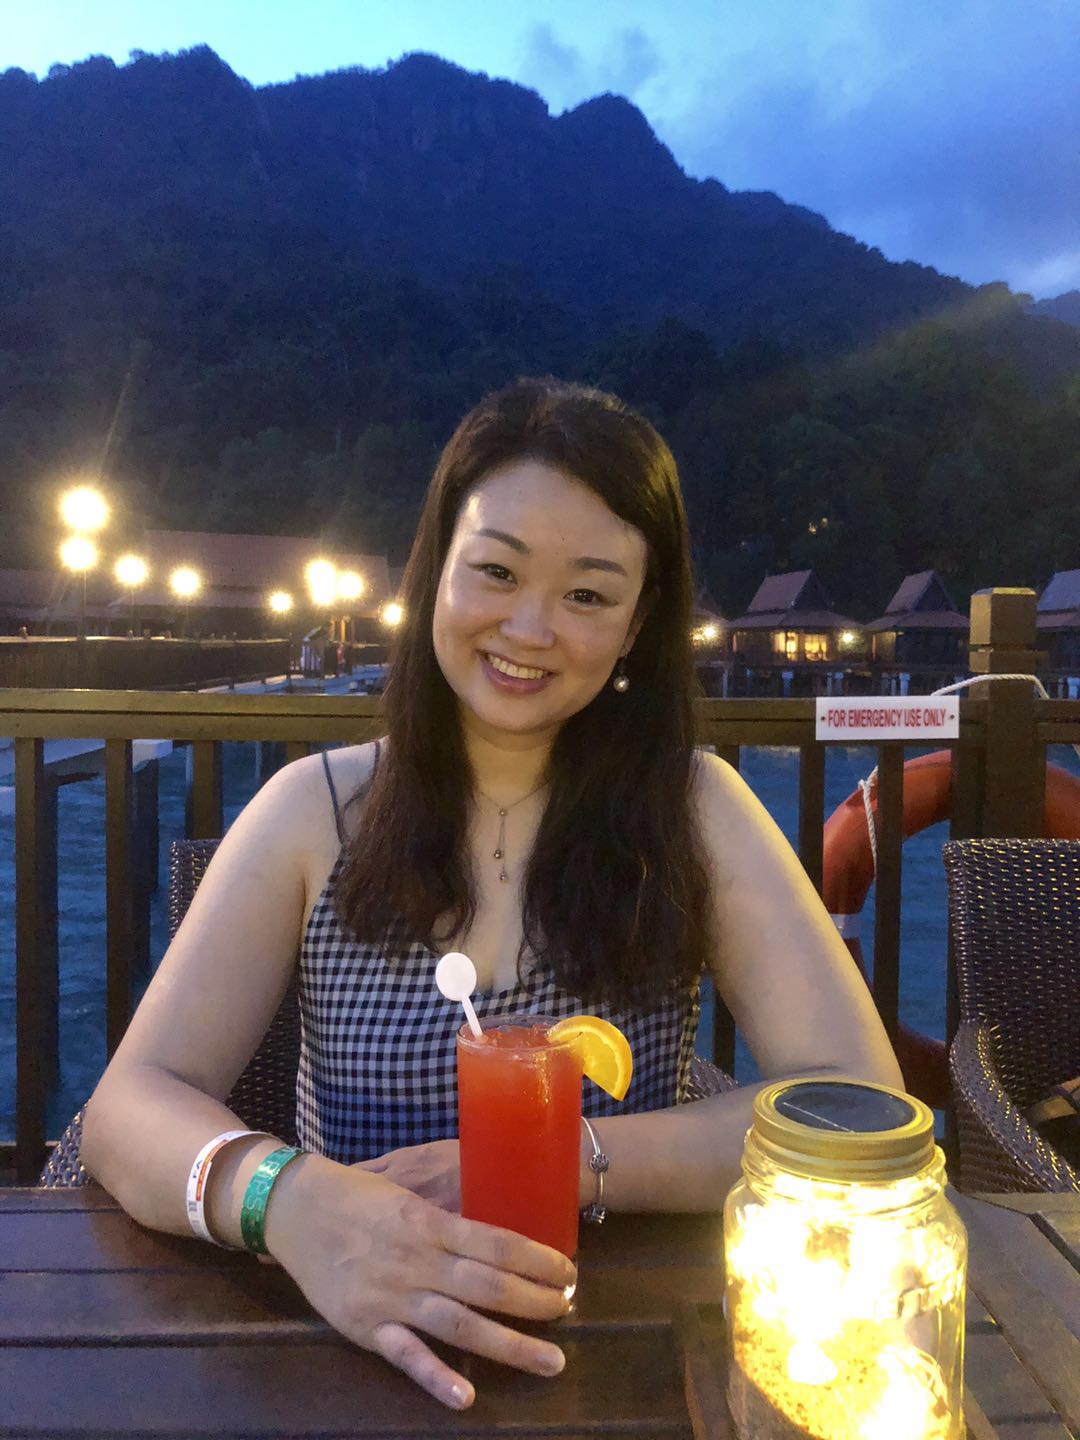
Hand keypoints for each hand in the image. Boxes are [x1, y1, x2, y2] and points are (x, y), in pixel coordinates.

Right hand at [264, 1152, 574, 1410]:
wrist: (295, 1209)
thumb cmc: (355, 1194)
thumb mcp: (405, 1188)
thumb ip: (445, 1211)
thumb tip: (492, 1215)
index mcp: (429, 1222)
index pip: (497, 1242)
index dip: (537, 1259)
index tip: (568, 1271)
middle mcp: (418, 1260)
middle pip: (489, 1285)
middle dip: (535, 1301)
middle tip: (571, 1309)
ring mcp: (394, 1297)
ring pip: (461, 1325)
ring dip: (510, 1345)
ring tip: (551, 1360)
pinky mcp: (368, 1326)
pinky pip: (408, 1356)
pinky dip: (437, 1378)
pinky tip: (467, 1396)